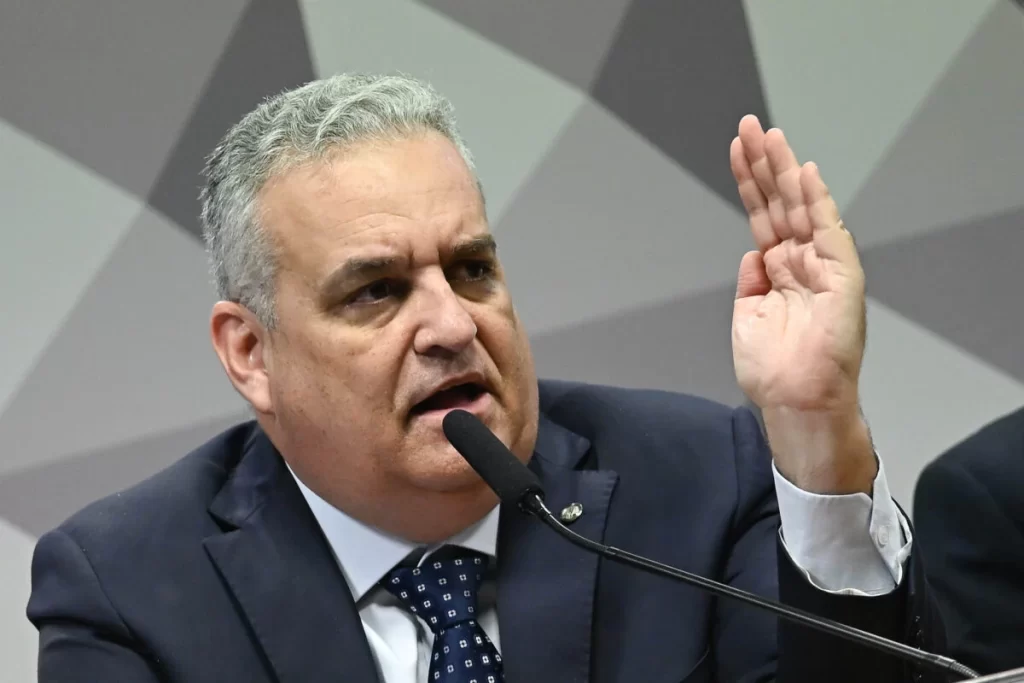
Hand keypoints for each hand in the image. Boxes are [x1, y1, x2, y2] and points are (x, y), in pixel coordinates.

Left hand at [729, 115, 874, 493]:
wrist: (795, 401)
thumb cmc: (772, 370)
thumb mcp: (747, 316)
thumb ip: (751, 280)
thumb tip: (754, 252)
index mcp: (777, 270)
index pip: (762, 215)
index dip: (749, 182)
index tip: (738, 150)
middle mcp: (800, 261)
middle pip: (780, 202)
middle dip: (765, 163)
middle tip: (750, 125)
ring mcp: (822, 266)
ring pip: (802, 207)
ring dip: (784, 170)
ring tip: (768, 134)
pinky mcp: (842, 277)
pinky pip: (829, 231)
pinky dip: (818, 202)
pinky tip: (805, 172)